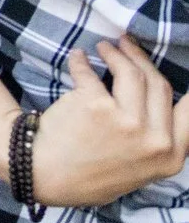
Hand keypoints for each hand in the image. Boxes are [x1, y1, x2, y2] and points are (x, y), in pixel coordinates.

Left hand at [23, 37, 188, 206]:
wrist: (48, 178)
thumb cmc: (91, 173)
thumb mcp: (142, 168)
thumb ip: (158, 140)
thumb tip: (162, 100)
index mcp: (170, 156)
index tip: (182, 73)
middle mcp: (156, 140)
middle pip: (158, 84)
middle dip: (141, 59)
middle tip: (127, 45)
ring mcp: (128, 122)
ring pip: (132, 72)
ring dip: (116, 53)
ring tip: (104, 47)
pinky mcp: (96, 106)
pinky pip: (90, 72)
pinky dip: (81, 61)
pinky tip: (78, 58)